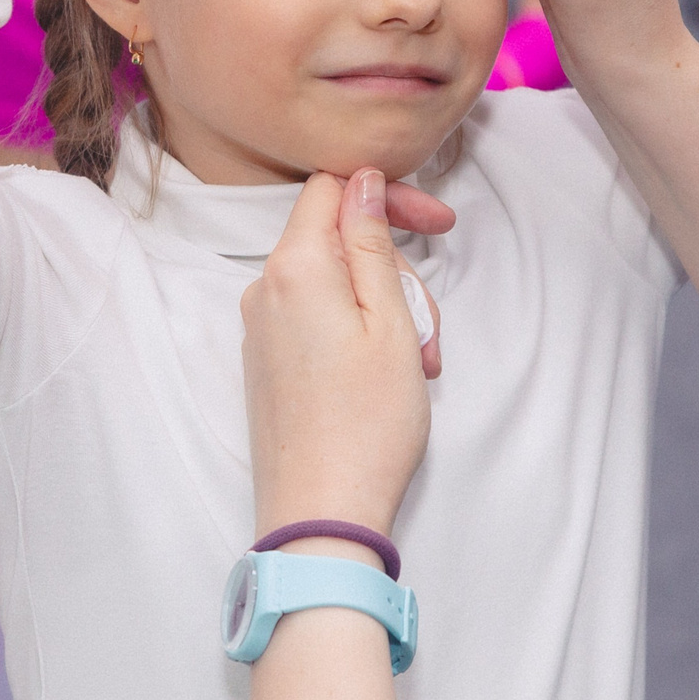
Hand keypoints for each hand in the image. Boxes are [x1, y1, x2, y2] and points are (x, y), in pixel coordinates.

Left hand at [241, 171, 445, 538]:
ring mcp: (260, 329)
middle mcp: (264, 290)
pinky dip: (358, 333)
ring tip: (418, 365)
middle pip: (336, 239)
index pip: (331, 187)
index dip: (386, 194)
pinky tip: (388, 377)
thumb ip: (371, 242)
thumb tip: (361, 182)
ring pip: (333, 283)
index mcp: (294, 268)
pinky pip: (316, 319)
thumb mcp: (391, 321)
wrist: (320, 517)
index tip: (438, 224)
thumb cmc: (368, 424)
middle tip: (431, 326)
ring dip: (384, 308)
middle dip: (393, 268)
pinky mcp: (265, 362)